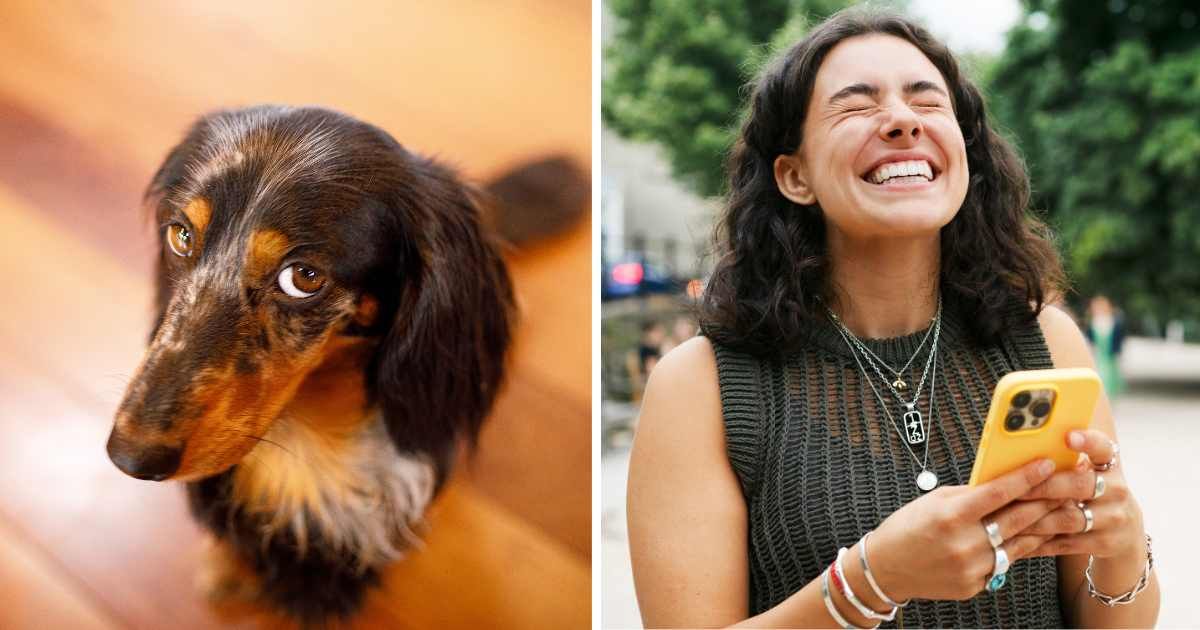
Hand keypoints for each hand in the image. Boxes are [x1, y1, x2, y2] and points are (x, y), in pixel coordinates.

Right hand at [867, 458, 1058, 601]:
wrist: (886, 568)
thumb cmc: (906, 528)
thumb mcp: (934, 501)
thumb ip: (969, 495)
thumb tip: (1003, 484)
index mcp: (951, 515)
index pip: (999, 493)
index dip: (1027, 477)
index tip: (1047, 464)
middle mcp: (965, 543)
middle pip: (1018, 519)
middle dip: (1046, 500)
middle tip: (1067, 486)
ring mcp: (973, 567)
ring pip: (1019, 544)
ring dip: (1042, 527)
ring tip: (1059, 512)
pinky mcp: (976, 585)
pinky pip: (1004, 563)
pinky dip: (1016, 549)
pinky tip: (1029, 537)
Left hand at [1018, 429, 1144, 558]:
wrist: (1125, 533)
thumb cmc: (1092, 493)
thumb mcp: (1090, 474)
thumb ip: (1066, 463)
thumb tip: (1014, 449)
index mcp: (1109, 466)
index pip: (1103, 447)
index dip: (1087, 441)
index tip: (1068, 436)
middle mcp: (1116, 490)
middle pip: (1079, 485)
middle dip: (1044, 486)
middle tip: (1015, 487)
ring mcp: (1113, 519)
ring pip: (1068, 518)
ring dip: (1034, 518)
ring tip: (1006, 516)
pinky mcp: (1104, 544)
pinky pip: (1065, 544)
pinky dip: (1037, 542)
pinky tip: (1014, 540)